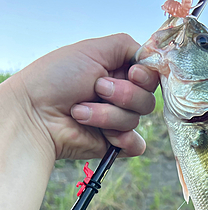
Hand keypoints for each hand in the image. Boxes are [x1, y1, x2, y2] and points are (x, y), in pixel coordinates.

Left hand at [6, 33, 158, 159]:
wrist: (36, 114)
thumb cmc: (56, 79)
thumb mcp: (92, 49)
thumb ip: (126, 46)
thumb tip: (151, 56)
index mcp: (116, 73)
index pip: (150, 76)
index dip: (145, 76)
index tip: (132, 74)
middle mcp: (119, 97)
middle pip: (147, 99)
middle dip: (123, 95)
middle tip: (96, 89)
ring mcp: (117, 121)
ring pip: (136, 120)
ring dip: (107, 115)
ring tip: (80, 112)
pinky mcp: (114, 144)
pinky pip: (136, 145)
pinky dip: (125, 140)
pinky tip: (107, 137)